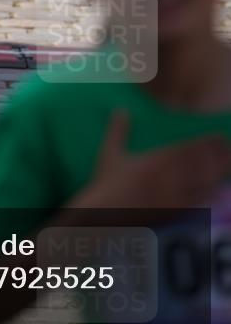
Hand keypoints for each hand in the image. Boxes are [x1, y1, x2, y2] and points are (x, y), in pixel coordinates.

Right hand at [73, 112, 230, 210]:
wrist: (105, 215)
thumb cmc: (107, 183)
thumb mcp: (110, 153)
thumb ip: (118, 131)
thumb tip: (121, 109)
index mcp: (156, 161)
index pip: (187, 150)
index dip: (205, 144)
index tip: (219, 137)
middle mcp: (169, 178)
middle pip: (199, 166)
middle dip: (217, 158)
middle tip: (230, 150)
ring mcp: (172, 197)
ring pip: (201, 184)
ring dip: (217, 175)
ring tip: (228, 168)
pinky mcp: (172, 214)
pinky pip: (195, 205)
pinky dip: (209, 198)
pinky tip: (220, 195)